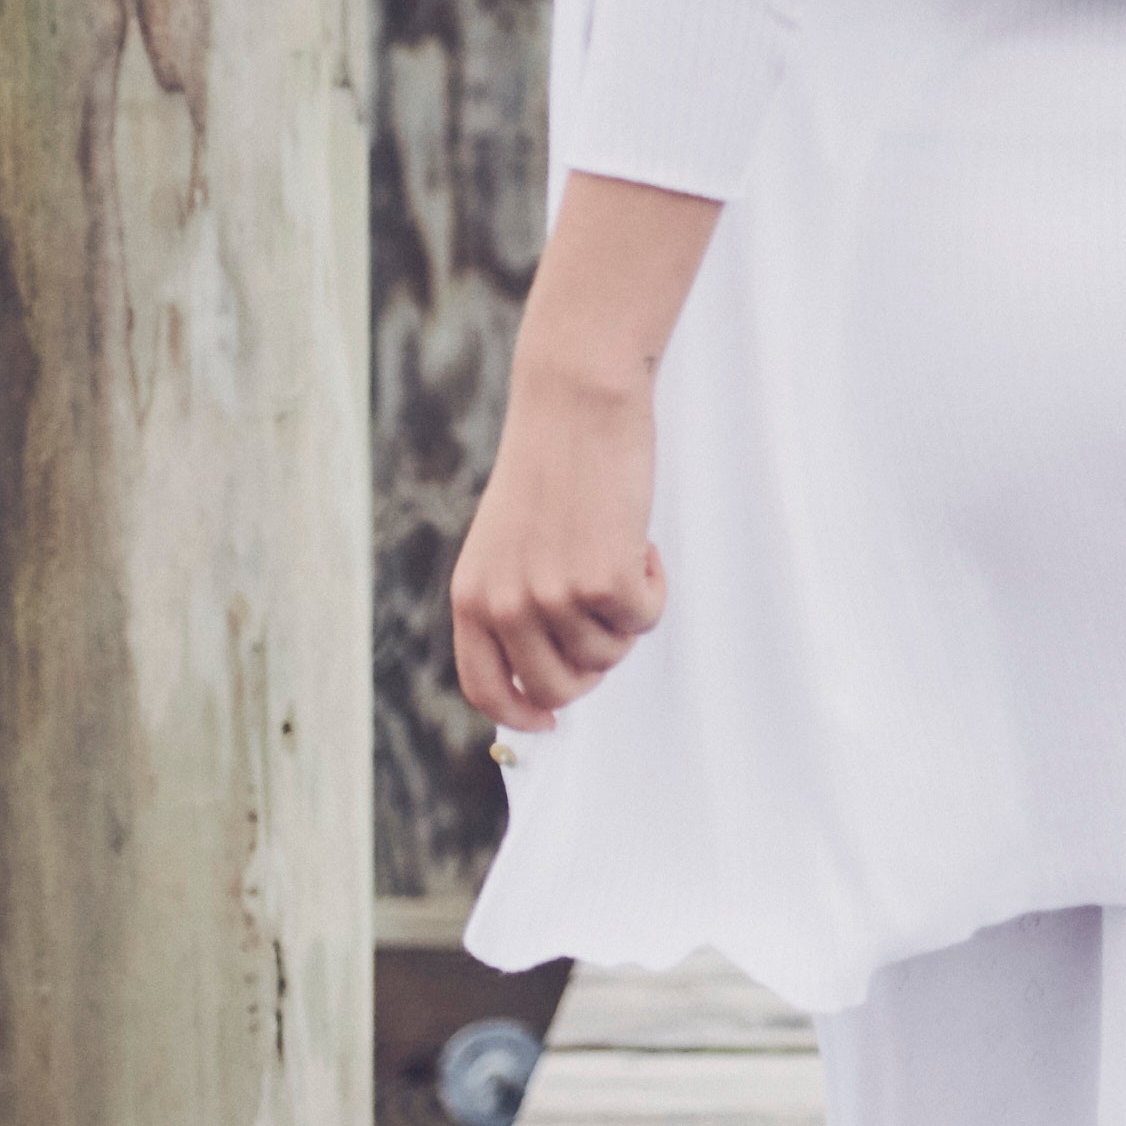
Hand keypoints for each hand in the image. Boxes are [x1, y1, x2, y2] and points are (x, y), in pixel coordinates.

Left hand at [453, 355, 670, 736]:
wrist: (577, 404)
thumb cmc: (553, 463)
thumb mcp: (509, 541)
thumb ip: (516, 598)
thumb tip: (553, 664)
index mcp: (472, 596)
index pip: (486, 688)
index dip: (520, 715)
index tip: (548, 721)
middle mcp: (506, 605)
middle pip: (558, 687)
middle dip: (594, 664)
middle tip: (610, 616)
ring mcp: (553, 597)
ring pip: (609, 653)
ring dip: (626, 615)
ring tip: (621, 556)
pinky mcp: (603, 581)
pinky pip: (644, 618)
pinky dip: (653, 585)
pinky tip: (639, 541)